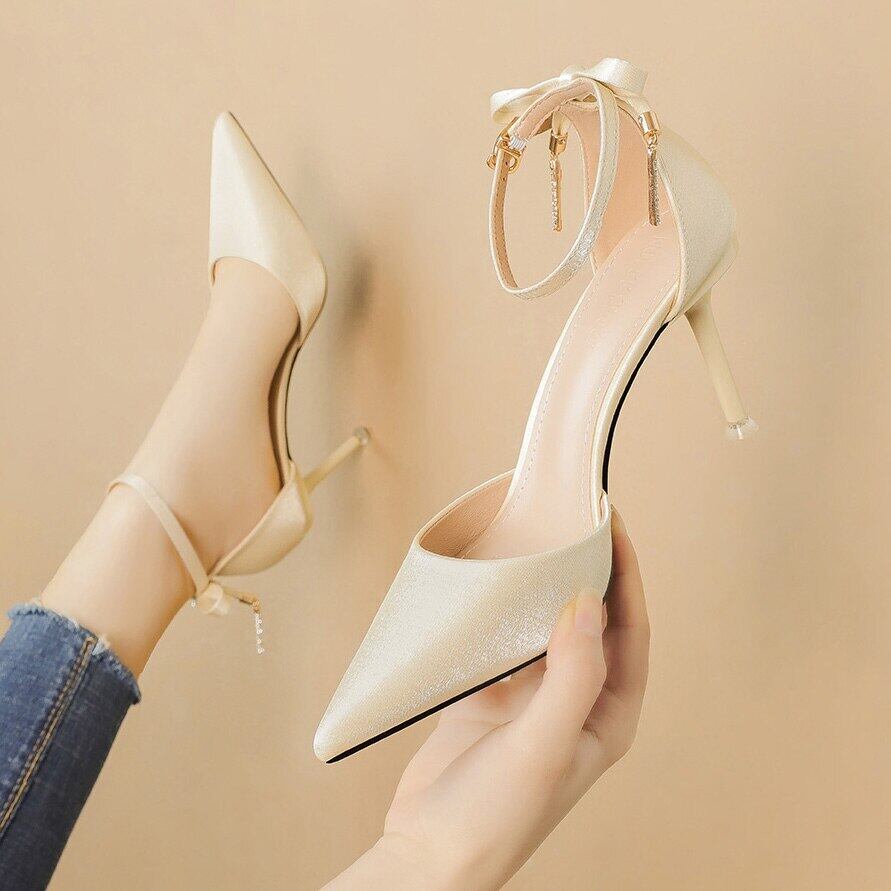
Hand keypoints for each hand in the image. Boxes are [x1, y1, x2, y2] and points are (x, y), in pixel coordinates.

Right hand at [328, 510, 648, 889]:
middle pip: (593, 621)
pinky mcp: (492, 695)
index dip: (628, 577)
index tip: (613, 527)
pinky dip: (502, 610)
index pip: (630, 631)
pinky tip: (493, 583)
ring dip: (546, 586)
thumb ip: (573, 675)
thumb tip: (588, 601)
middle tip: (575, 520)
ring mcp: (532, 697)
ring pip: (547, 625)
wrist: (429, 852)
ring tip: (538, 540)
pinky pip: (504, 639)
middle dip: (591, 571)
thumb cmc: (495, 816)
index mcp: (606, 716)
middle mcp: (576, 702)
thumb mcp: (543, 746)